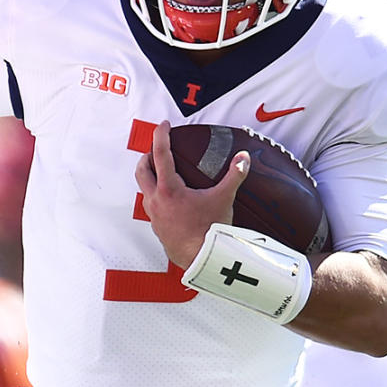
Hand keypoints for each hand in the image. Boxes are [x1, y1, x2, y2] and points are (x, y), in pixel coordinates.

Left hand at [134, 120, 249, 269]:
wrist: (201, 261)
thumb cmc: (209, 231)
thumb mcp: (224, 199)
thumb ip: (234, 175)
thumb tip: (244, 157)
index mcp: (169, 188)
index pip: (160, 153)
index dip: (161, 135)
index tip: (163, 125)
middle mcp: (156, 200)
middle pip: (142, 170)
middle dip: (147, 157)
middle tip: (157, 150)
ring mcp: (154, 215)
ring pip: (144, 190)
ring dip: (150, 178)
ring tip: (163, 174)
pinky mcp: (158, 228)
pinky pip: (152, 207)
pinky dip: (157, 197)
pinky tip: (171, 201)